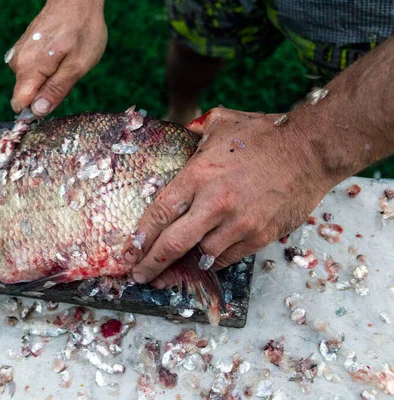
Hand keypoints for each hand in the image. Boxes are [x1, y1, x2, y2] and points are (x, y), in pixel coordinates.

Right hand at [7, 0, 106, 115]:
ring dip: (50, 81)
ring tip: (66, 62)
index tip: (55, 100)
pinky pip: (33, 72)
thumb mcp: (77, 66)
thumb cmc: (81, 30)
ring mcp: (19, 55)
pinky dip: (47, 70)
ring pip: (32, 84)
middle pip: (28, 95)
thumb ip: (56, 90)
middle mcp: (17, 63)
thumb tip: (37, 111)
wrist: (76, 0)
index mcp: (28, 69)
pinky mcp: (23, 50)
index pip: (20, 104)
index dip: (37, 109)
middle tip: (68, 75)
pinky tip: (60, 56)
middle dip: (48, 93)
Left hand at [124, 107, 334, 287]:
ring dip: (180, 269)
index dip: (139, 238)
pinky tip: (199, 265)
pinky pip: (227, 258)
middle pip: (172, 243)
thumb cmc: (263, 135)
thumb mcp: (222, 123)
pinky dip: (210, 263)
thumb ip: (195, 132)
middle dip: (150, 264)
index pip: (158, 213)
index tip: (127, 253)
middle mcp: (215, 203)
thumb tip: (181, 132)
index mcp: (199, 175)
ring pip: (200, 256)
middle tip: (138, 277)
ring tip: (165, 277)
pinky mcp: (259, 236)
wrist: (310, 149)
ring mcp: (238, 223)